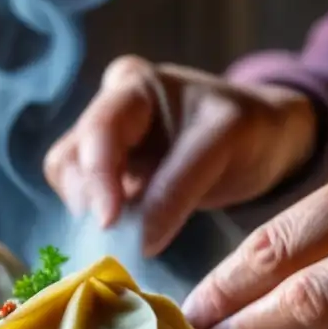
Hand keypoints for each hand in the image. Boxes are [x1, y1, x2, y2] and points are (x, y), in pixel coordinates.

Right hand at [43, 55, 317, 254]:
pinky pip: (83, 202)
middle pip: (68, 157)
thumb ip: (178, 188)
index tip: (108, 222)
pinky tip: (122, 236)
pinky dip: (95, 224)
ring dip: (87, 214)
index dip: (98, 176)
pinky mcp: (107, 180)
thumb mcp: (223, 143)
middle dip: (88, 198)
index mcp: (133, 86)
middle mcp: (106, 111)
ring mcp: (102, 147)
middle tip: (113, 238)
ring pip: (68, 183)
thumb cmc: (245, 129)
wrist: (260, 142)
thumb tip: (138, 242)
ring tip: (121, 237)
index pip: (99, 130)